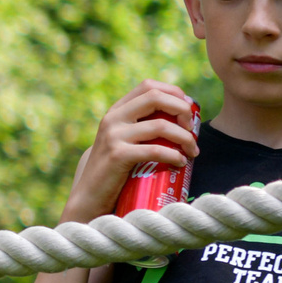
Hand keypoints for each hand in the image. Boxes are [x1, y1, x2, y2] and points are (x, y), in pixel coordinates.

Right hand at [62, 80, 200, 222]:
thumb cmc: (114, 171)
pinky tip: (180, 162)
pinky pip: (155, 150)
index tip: (188, 112)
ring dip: (185, 138)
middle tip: (192, 129)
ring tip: (192, 151)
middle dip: (182, 110)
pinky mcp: (118, 155)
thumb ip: (141, 127)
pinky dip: (174, 156)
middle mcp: (112, 118)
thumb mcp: (123, 140)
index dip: (173, 93)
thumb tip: (182, 117)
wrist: (89, 197)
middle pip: (155, 97)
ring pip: (161, 125)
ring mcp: (113, 136)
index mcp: (116, 111)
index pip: (148, 85)